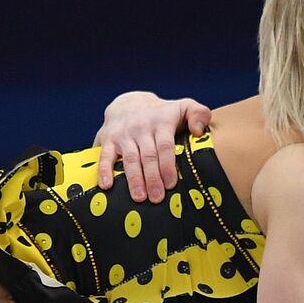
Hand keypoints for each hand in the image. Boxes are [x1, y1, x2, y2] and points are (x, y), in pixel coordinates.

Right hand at [94, 92, 212, 203]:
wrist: (129, 103)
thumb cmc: (163, 113)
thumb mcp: (183, 106)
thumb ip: (199, 114)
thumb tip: (198, 131)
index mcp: (161, 122)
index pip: (165, 146)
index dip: (167, 165)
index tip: (170, 184)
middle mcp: (141, 128)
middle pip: (148, 156)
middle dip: (152, 178)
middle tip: (157, 198)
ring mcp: (123, 134)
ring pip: (129, 159)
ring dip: (134, 179)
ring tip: (139, 198)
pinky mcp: (108, 139)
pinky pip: (105, 155)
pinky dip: (104, 170)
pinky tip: (106, 186)